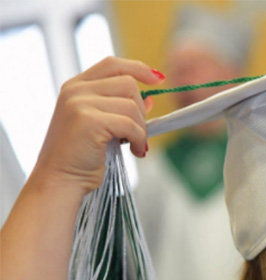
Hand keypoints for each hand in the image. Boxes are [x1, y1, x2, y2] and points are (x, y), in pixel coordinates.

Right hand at [32, 57, 164, 193]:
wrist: (60, 180)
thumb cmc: (81, 157)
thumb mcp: (102, 125)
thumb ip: (120, 108)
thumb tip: (150, 98)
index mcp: (76, 87)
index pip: (112, 65)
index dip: (138, 69)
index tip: (158, 79)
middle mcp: (76, 90)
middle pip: (127, 83)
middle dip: (140, 110)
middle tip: (137, 133)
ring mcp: (80, 103)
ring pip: (132, 104)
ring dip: (141, 128)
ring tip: (135, 145)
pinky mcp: (89, 120)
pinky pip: (130, 124)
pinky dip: (139, 139)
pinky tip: (136, 151)